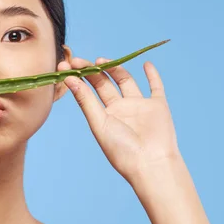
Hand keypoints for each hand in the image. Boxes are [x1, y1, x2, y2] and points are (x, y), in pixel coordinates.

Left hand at [60, 56, 180, 184]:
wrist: (150, 163)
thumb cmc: (121, 149)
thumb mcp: (99, 123)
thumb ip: (86, 100)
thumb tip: (68, 78)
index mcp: (104, 115)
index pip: (88, 91)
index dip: (77, 78)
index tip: (65, 66)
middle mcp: (120, 108)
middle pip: (104, 83)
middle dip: (91, 70)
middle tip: (77, 60)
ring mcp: (139, 106)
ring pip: (126, 81)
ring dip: (115, 68)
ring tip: (102, 60)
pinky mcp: (158, 106)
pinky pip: (156, 87)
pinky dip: (153, 75)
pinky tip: (146, 64)